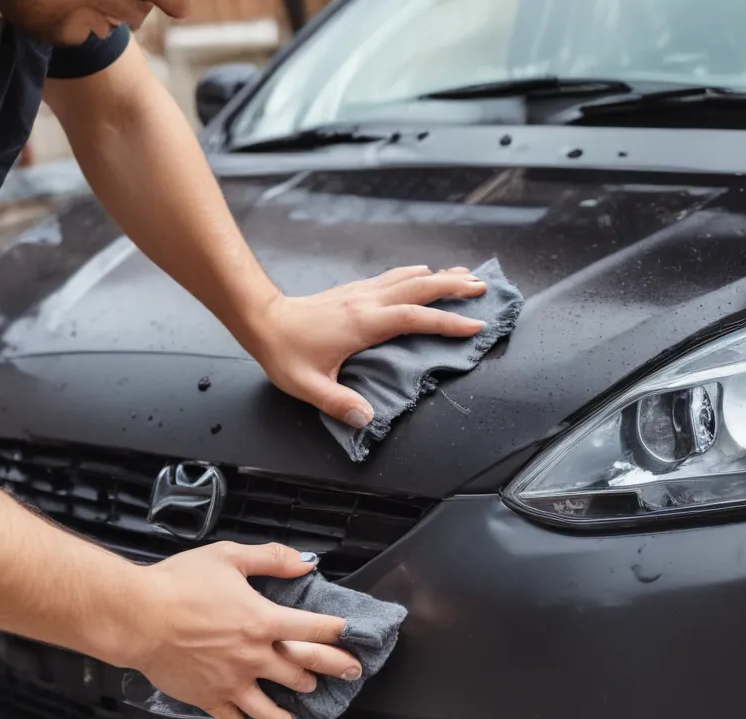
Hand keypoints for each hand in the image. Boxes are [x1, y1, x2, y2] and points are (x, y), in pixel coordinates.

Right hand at [125, 542, 361, 718]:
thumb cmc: (178, 583)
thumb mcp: (228, 557)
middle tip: (350, 674)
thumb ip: (271, 559)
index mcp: (264, 621)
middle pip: (305, 670)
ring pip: (274, 707)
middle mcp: (254, 656)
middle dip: (333, 672)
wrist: (136, 616)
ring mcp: (233, 682)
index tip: (354, 637)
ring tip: (300, 711)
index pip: (316, 630)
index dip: (340, 633)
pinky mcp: (210, 698)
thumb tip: (306, 562)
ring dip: (292, 709)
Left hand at [243, 266, 487, 426]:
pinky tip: (425, 272)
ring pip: (408, 278)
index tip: (475, 326)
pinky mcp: (354, 291)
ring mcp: (361, 293)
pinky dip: (416, 274)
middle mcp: (367, 302)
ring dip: (440, 275)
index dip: (447, 321)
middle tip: (484, 287)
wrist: (261, 318)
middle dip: (454, 286)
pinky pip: (393, 278)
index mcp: (363, 324)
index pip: (414, 318)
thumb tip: (368, 419)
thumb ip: (339, 403)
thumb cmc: (284, 352)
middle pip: (420, 287)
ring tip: (466, 275)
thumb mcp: (308, 386)